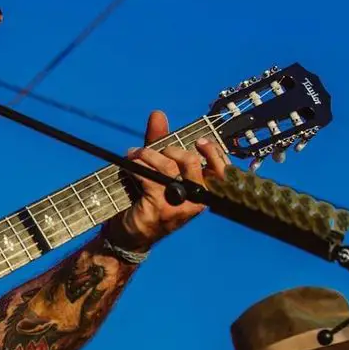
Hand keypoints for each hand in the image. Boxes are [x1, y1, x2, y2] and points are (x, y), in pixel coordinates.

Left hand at [108, 110, 229, 251]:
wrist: (127, 235)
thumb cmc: (146, 202)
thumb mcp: (156, 170)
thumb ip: (159, 143)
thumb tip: (158, 114)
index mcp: (202, 192)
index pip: (221, 172)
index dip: (214, 154)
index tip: (200, 142)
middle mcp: (195, 201)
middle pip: (192, 164)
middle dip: (171, 150)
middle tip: (152, 150)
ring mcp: (178, 207)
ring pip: (169, 169)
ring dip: (148, 156)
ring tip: (134, 154)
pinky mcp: (159, 209)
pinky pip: (150, 179)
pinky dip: (137, 168)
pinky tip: (128, 166)